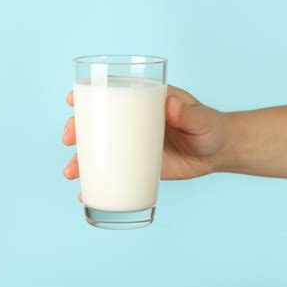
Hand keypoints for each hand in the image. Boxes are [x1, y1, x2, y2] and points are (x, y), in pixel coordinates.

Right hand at [62, 85, 229, 200]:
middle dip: (76, 129)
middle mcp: (132, 121)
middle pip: (96, 122)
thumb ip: (188, 113)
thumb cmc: (209, 128)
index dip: (88, 94)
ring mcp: (132, 144)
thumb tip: (171, 103)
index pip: (110, 93)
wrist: (217, 154)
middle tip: (69, 140)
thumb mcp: (200, 119)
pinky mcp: (136, 165)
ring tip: (71, 173)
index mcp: (143, 101)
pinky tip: (86, 193)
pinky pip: (112, 171)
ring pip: (99, 149)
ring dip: (80, 159)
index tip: (72, 98)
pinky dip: (97, 182)